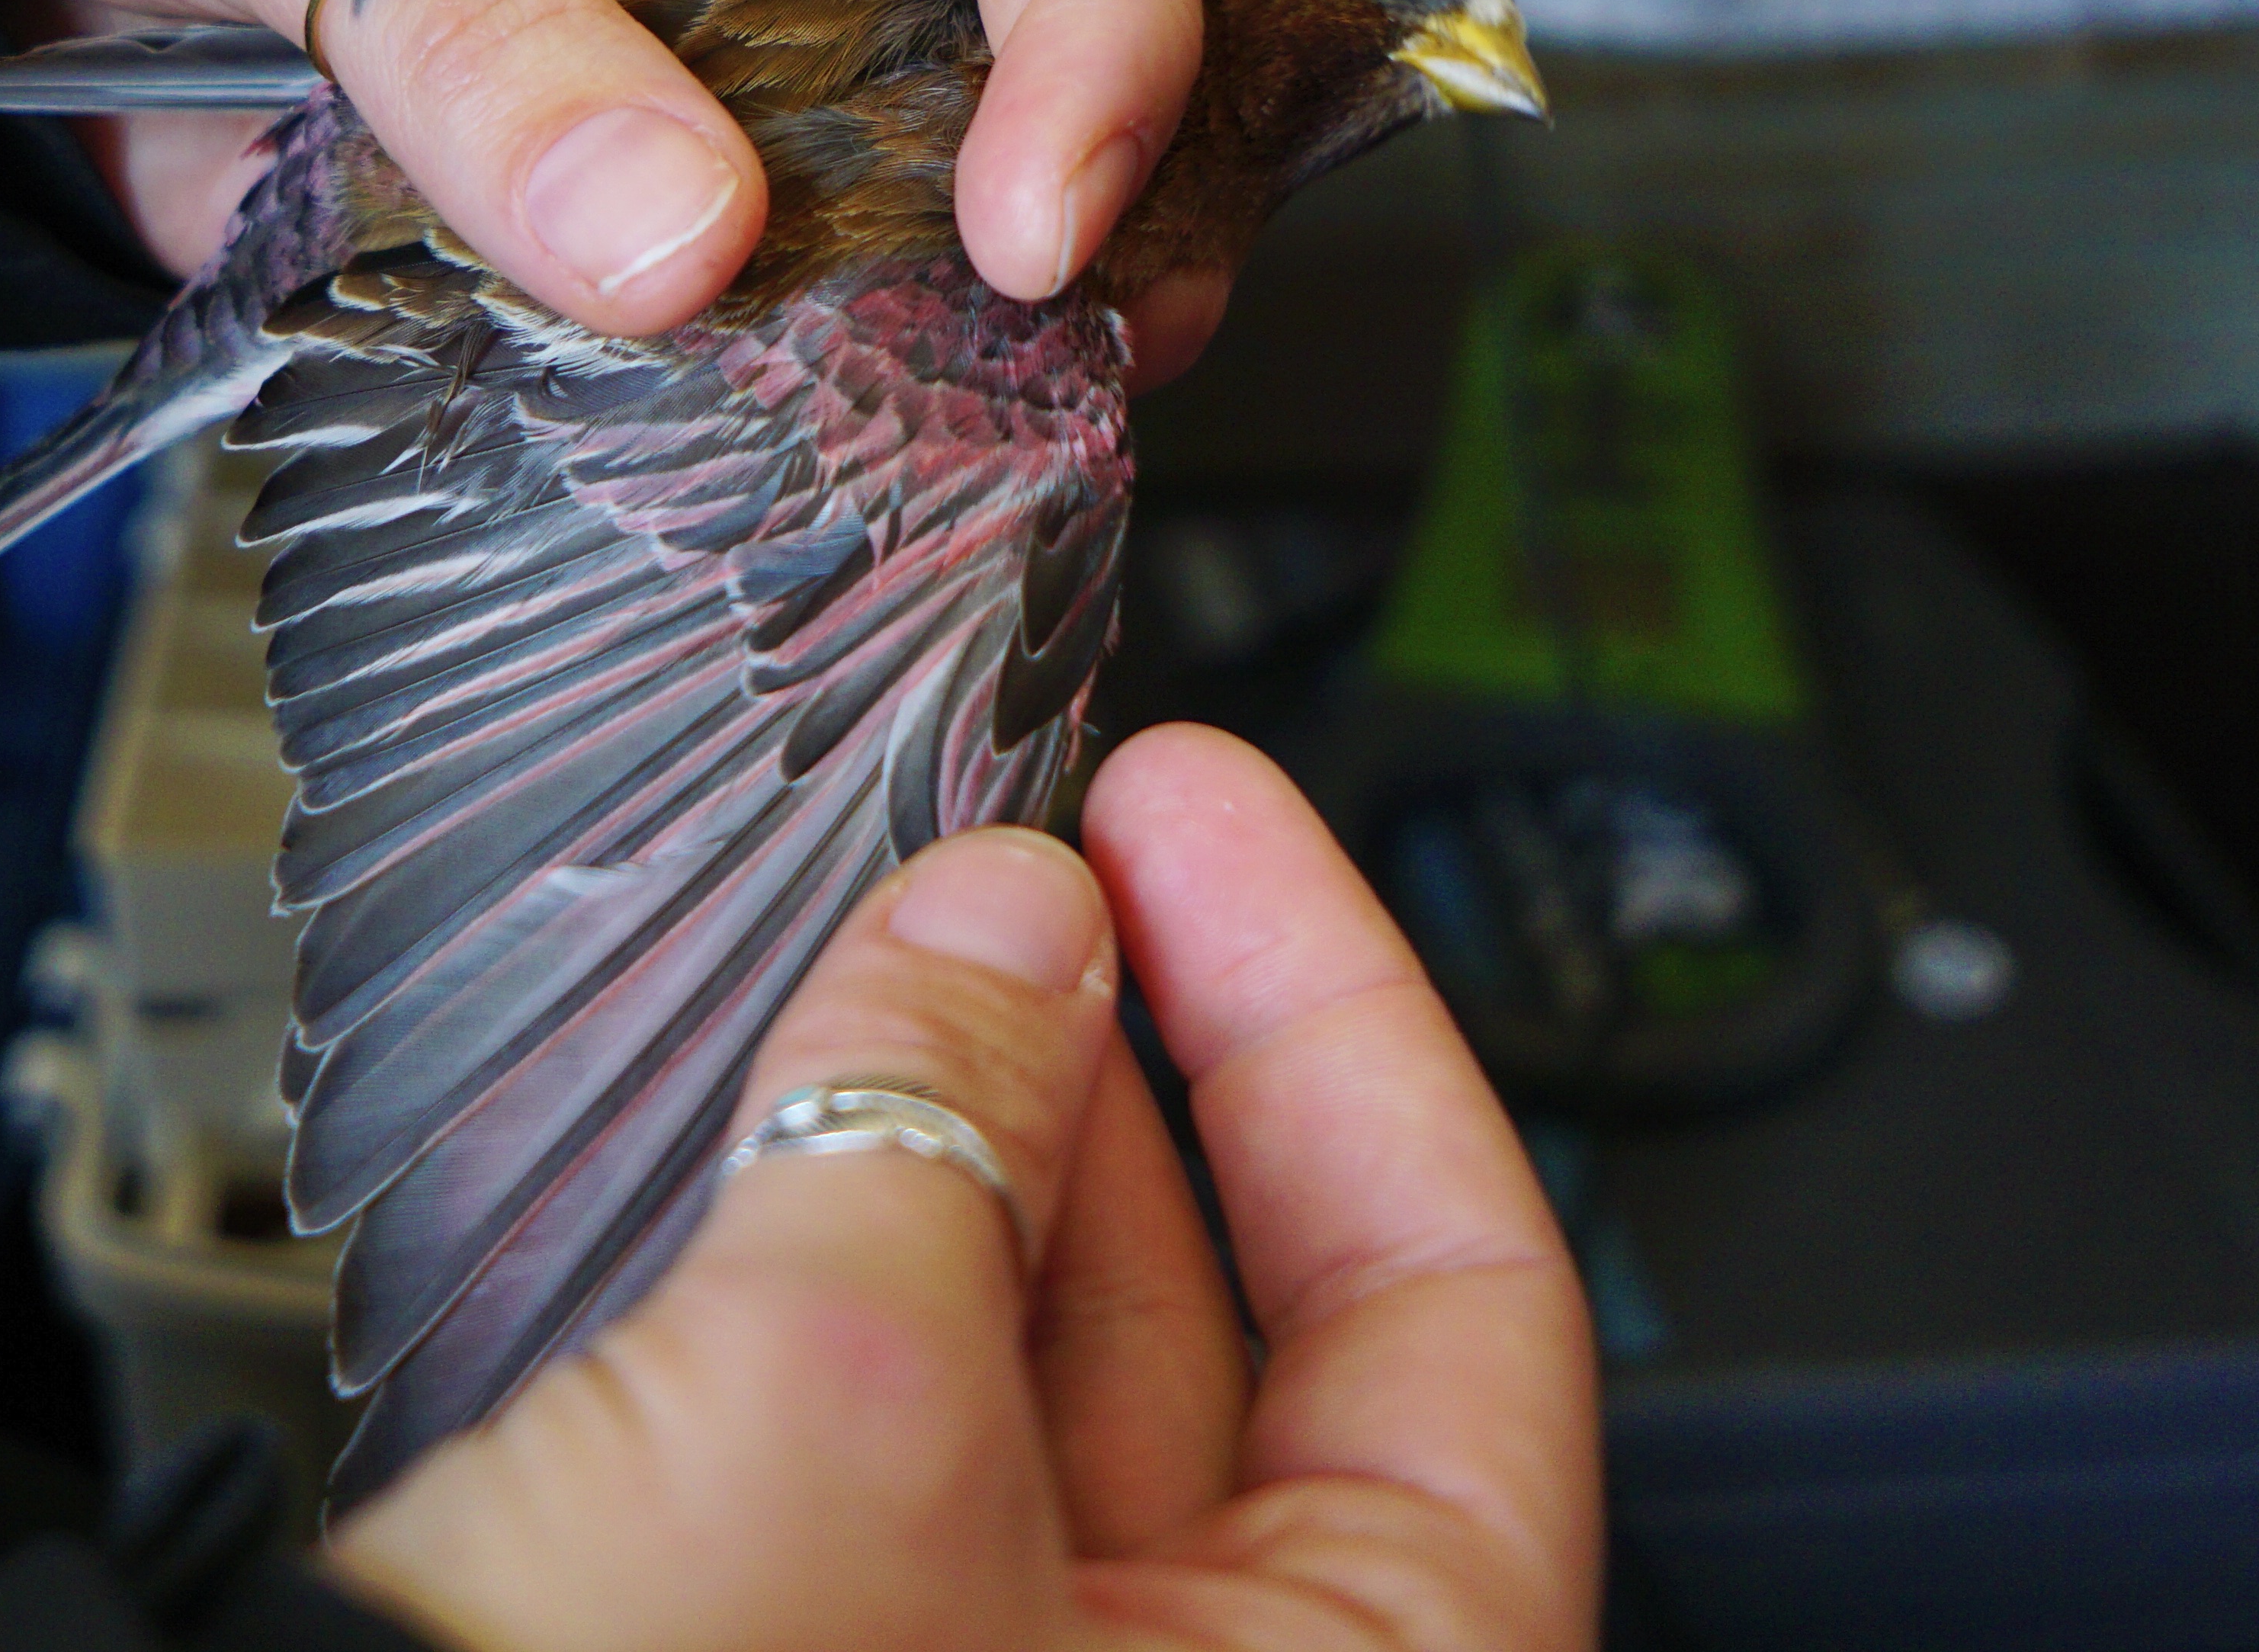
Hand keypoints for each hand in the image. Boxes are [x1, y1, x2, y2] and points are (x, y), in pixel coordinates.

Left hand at [0, 0, 1224, 357]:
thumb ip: (461, 28)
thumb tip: (680, 248)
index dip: (1097, 22)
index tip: (1038, 229)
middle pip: (1029, 29)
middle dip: (1088, 205)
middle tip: (1071, 380)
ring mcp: (681, 41)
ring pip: (893, 193)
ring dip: (916, 330)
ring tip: (927, 457)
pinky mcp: (576, 185)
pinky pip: (703, 305)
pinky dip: (729, 399)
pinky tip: (727, 478)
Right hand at [323, 727, 1600, 1651]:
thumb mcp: (830, 1411)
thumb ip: (944, 1126)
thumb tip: (1009, 926)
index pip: (1461, 1305)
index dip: (1339, 1018)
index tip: (1212, 827)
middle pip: (1242, 1324)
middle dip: (1128, 1058)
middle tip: (1041, 851)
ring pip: (1045, 1371)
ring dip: (975, 1134)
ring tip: (902, 937)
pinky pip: (894, 1431)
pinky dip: (857, 1250)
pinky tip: (797, 1103)